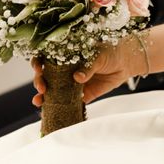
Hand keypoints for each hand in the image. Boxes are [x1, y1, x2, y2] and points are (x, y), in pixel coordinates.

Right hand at [31, 35, 145, 105]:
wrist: (126, 62)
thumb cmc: (110, 52)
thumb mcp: (97, 55)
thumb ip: (87, 66)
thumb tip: (77, 78)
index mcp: (65, 55)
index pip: (44, 58)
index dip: (37, 63)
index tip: (38, 69)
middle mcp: (66, 70)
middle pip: (46, 77)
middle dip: (40, 83)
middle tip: (42, 89)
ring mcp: (73, 83)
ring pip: (55, 91)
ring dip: (45, 98)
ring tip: (40, 102)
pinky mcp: (84, 95)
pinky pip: (71, 103)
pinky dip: (64, 108)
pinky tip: (56, 111)